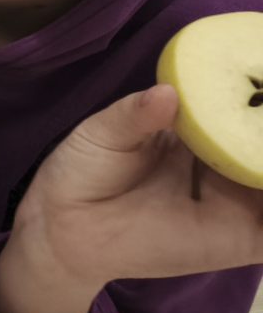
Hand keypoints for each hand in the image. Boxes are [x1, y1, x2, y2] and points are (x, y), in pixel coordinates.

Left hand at [0, 85, 262, 312]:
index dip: (257, 95)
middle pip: (262, 143)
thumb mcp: (105, 133)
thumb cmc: (85, 171)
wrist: (69, 227)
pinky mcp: (243, 239)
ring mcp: (239, 200)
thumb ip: (137, 114)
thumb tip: (167, 92)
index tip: (260, 74)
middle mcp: (225, 162)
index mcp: (197, 130)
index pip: (240, 107)